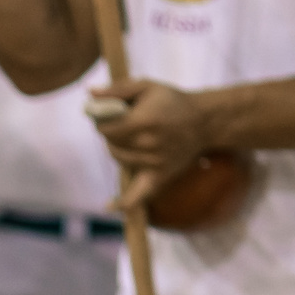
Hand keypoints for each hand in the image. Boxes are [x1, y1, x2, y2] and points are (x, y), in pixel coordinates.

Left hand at [92, 77, 207, 209]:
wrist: (204, 121)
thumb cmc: (171, 101)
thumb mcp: (146, 87)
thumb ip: (117, 90)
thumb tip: (90, 94)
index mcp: (144, 121)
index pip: (106, 129)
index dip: (103, 121)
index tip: (110, 116)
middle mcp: (149, 144)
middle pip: (111, 145)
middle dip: (111, 134)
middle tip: (125, 125)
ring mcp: (154, 163)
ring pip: (120, 160)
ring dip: (119, 150)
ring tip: (134, 138)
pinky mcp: (160, 176)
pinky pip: (139, 195)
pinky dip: (124, 203)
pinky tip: (109, 207)